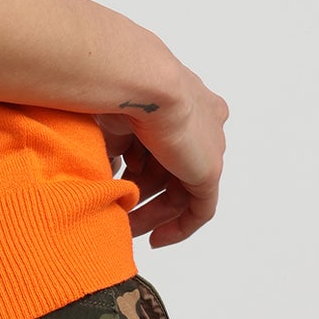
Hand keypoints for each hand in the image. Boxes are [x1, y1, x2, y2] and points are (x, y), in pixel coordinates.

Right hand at [95, 48, 228, 248]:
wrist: (138, 79)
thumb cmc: (117, 85)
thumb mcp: (112, 118)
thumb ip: (116, 145)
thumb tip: (109, 169)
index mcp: (184, 99)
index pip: (164, 142)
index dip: (140, 167)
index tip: (121, 183)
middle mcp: (203, 120)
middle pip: (172, 168)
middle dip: (144, 194)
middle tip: (121, 213)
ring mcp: (209, 144)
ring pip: (182, 190)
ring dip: (154, 212)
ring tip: (127, 228)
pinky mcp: (209, 169)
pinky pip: (200, 208)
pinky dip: (179, 226)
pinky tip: (156, 239)